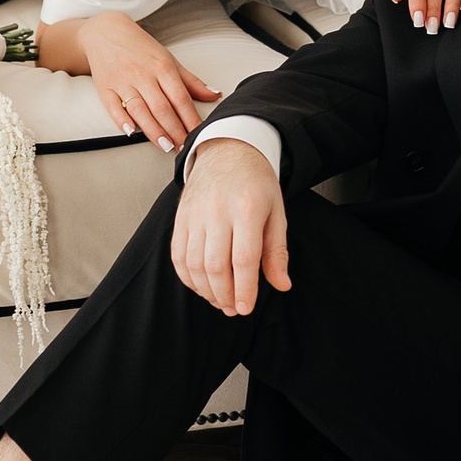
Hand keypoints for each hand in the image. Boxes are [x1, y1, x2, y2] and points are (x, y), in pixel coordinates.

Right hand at [80, 13, 219, 151]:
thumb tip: (215, 95)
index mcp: (162, 67)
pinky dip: (121, 120)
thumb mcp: (169, 59)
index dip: (191, 118)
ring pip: (139, 110)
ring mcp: (123, 81)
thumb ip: (191, 81)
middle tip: (183, 148)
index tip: (199, 135)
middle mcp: (143, 75)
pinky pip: (112, 106)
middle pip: (161, 107)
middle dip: (174, 130)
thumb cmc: (142, 48)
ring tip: (166, 146)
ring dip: (153, 130)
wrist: (106, 32)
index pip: (180, 98)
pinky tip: (131, 132)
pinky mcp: (104, 87)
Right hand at [170, 140, 289, 316]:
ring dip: (206, 290)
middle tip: (234, 308)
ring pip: (194, 264)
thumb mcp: (276, 213)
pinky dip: (188, 277)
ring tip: (220, 300)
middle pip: (215, 265)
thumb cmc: (256, 184)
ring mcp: (195, 214)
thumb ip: (277, 251)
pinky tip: (202, 286)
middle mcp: (218, 210)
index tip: (246, 307)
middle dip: (224, 295)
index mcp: (248, 207)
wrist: (228, 152)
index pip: (243, 258)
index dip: (244, 288)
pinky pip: (178, 255)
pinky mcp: (180, 218)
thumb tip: (282, 285)